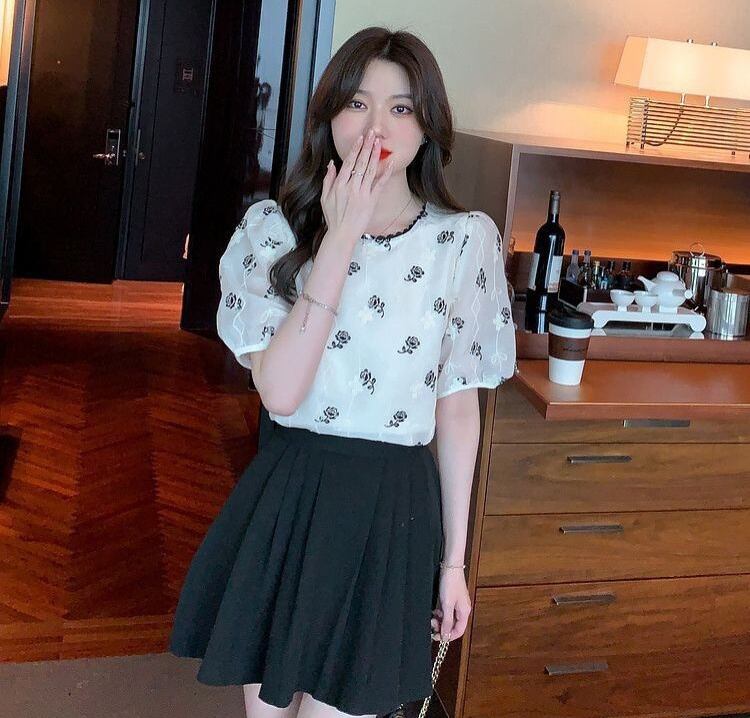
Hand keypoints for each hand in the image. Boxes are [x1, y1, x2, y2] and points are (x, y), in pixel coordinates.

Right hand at [320, 130, 394, 244]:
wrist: (342, 234)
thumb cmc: (333, 217)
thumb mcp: (324, 197)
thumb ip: (328, 179)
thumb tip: (332, 164)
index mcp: (339, 184)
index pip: (349, 162)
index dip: (356, 149)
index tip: (361, 138)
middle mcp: (351, 186)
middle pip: (361, 162)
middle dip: (367, 146)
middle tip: (373, 133)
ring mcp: (362, 193)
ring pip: (370, 170)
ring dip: (375, 155)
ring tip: (380, 142)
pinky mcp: (371, 201)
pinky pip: (379, 184)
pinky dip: (385, 173)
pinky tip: (390, 162)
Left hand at [431, 569, 471, 642]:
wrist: (450, 566)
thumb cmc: (450, 583)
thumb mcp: (447, 604)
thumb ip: (446, 621)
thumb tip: (446, 635)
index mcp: (464, 612)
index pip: (458, 631)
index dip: (448, 636)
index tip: (437, 637)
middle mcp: (462, 609)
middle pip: (453, 625)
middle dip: (442, 627)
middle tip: (432, 625)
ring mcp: (456, 604)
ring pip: (448, 618)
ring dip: (439, 620)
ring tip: (432, 618)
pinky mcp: (451, 598)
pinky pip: (445, 611)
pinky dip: (439, 613)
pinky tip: (434, 611)